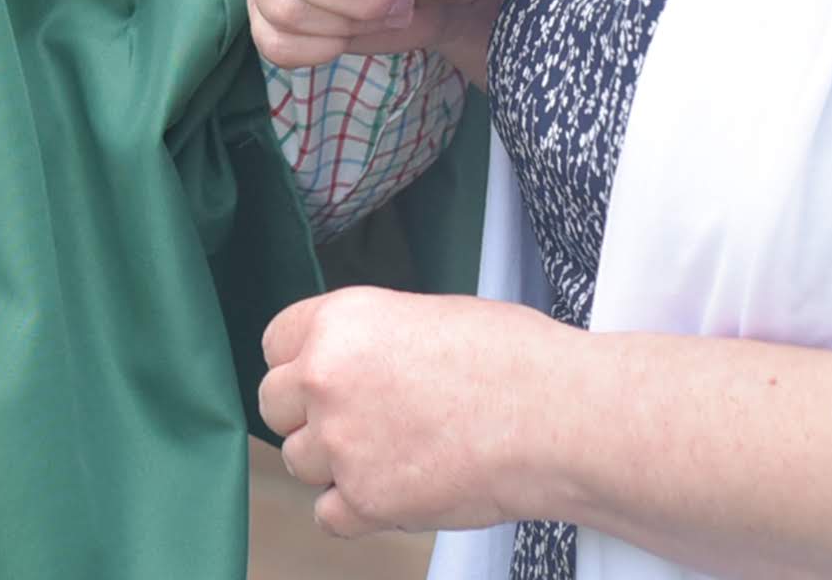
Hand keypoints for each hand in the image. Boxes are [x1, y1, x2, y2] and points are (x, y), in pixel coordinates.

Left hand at [258, 286, 574, 538]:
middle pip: (274, 405)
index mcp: (340, 321)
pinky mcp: (367, 500)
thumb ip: (369, 340)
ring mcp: (342, 443)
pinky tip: (395, 492)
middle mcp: (326, 378)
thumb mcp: (425, 315)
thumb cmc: (513, 361)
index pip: (274, 344)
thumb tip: (355, 359)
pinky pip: (328, 516)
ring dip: (335, 466)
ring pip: (300, 463)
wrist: (557, 418)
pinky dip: (356, 513)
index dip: (300, 365)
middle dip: (308, 416)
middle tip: (357, 423)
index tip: (321, 380)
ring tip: (394, 455)